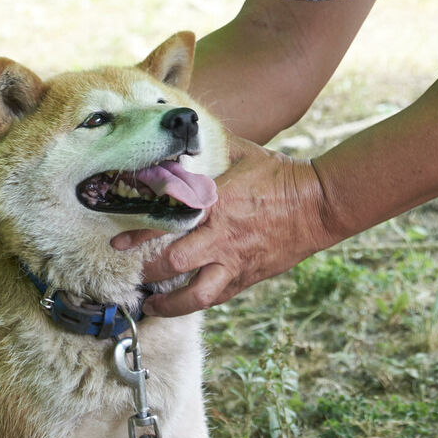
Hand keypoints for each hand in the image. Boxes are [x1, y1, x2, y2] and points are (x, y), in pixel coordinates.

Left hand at [110, 137, 331, 316]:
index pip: (167, 223)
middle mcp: (221, 237)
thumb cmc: (281, 176)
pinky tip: (186, 302)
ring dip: (169, 304)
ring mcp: (235, 260)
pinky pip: (218, 296)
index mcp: (216, 204)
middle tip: (131, 277)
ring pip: (195, 296)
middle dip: (146, 274)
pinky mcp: (248, 276)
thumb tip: (189, 132)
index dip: (138, 237)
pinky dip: (198, 301)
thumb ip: (214, 147)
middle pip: (172, 265)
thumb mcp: (244, 153)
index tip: (118, 245)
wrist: (319, 204)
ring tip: (152, 305)